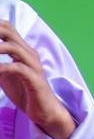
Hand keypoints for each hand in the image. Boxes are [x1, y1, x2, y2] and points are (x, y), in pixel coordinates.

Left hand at [0, 20, 75, 138]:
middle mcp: (29, 53)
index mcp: (22, 50)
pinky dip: (2, 67)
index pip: (7, 28)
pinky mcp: (34, 79)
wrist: (44, 110)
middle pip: (9, 32)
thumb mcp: (3, 74)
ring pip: (13, 47)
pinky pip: (17, 68)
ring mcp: (33, 65)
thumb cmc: (24, 91)